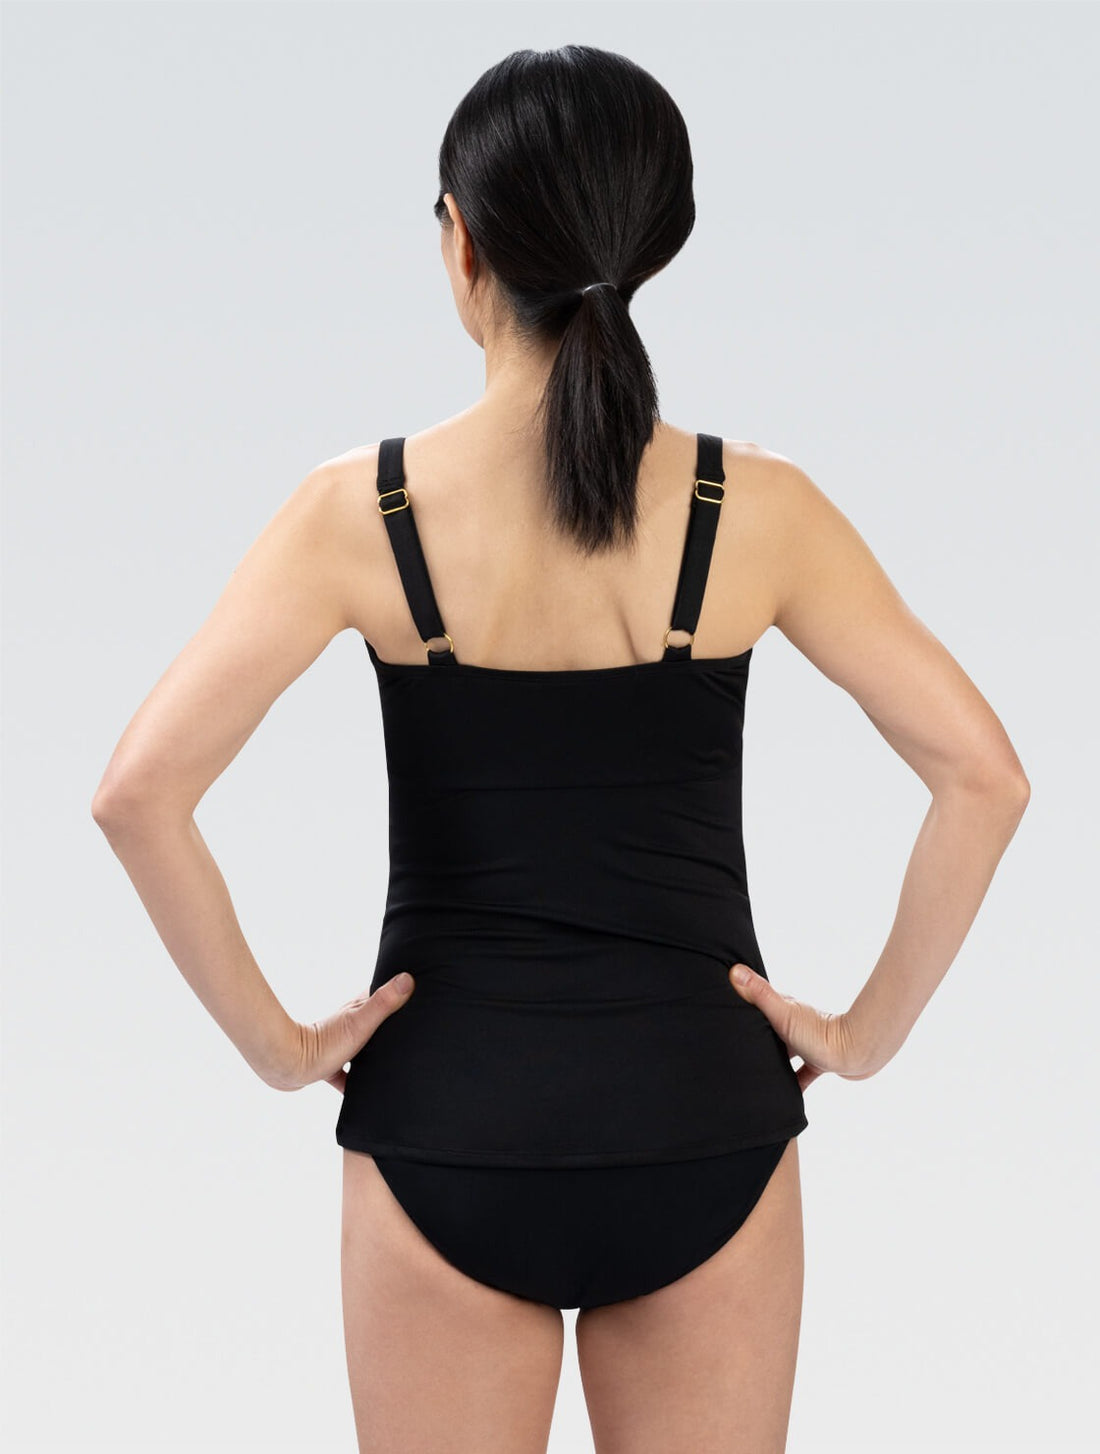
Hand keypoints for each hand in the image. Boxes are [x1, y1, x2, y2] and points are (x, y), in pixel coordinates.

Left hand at [266, 972, 415, 1092]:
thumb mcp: (361, 1022)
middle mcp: (348, 1024)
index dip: (396, 994)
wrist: (289, 1065)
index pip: (380, 995)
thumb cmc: (324, 1043)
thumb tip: (406, 979)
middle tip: (409, 1036)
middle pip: (374, 1024)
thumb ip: (383, 1003)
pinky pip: (347, 1075)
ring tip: (392, 1065)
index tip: (415, 995)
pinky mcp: (329, 1066)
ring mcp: (338, 1045)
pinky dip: (356, 1082)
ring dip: (374, 1055)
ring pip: (363, 1049)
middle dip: (390, 1029)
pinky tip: (366, 1092)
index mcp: (357, 1010)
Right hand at [729, 963, 874, 1090]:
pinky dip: (792, 1084)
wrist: (856, 1053)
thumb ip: (760, 994)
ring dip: (773, 1061)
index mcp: (785, 1009)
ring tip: (754, 1074)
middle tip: (735, 1050)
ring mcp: (807, 1044)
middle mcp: (796, 1025)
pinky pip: (801, 1076)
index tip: (724, 1008)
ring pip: (785, 1054)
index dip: (743, 1005)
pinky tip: (782, 1094)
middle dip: (755, 1039)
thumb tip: (735, 970)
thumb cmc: (821, 1033)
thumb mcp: (783, 1013)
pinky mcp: (819, 1062)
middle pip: (769, 1031)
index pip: (759, 1004)